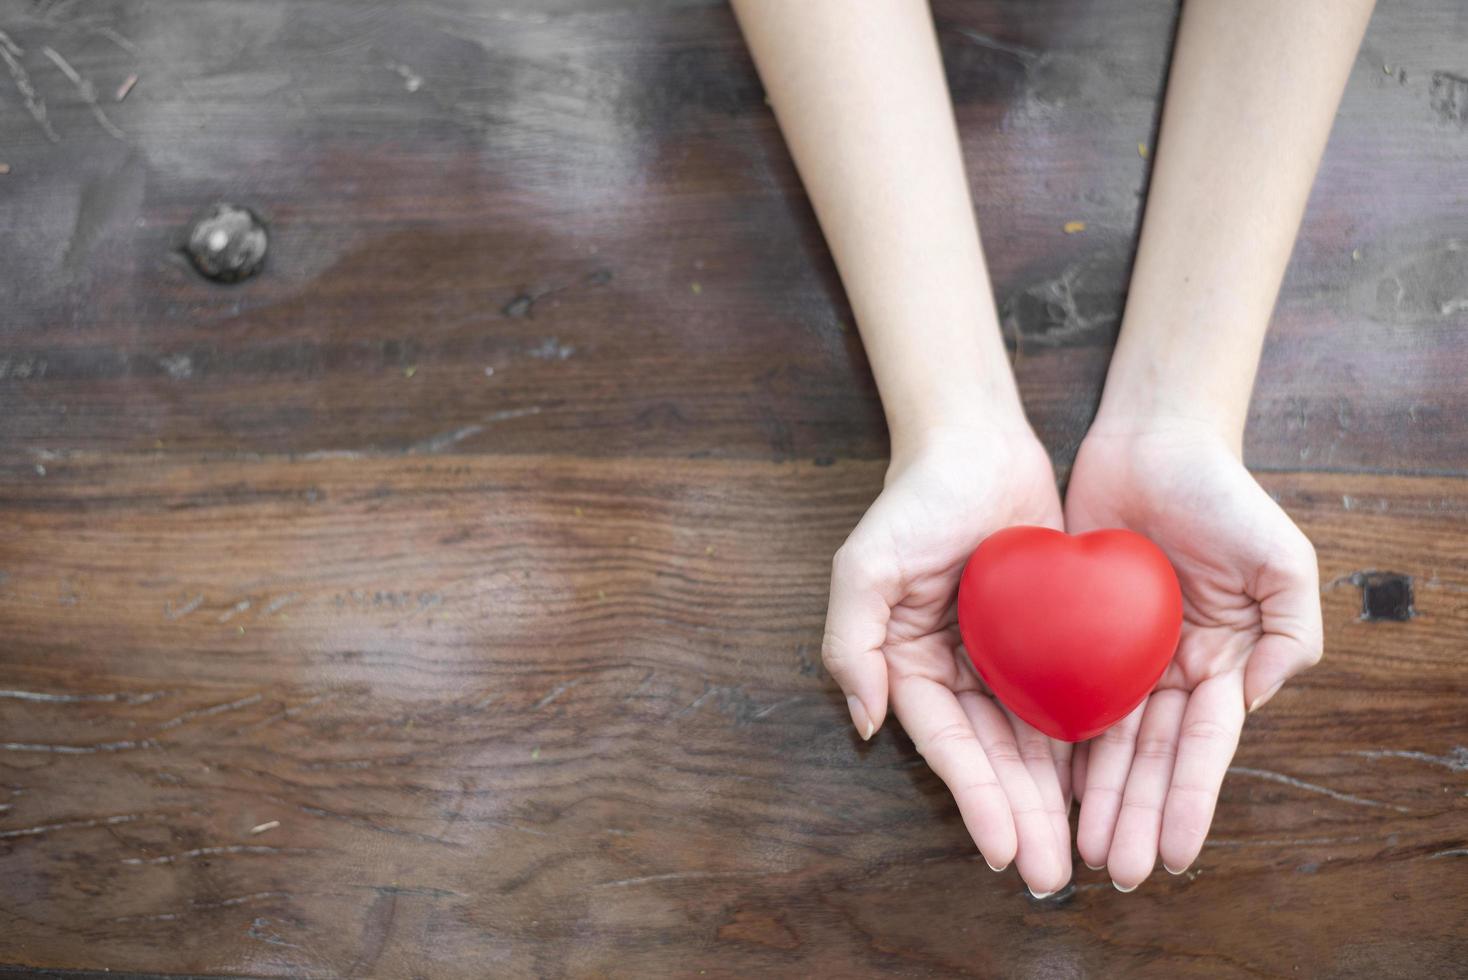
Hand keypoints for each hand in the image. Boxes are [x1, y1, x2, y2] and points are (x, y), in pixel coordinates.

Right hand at [825, 425, 1073, 895]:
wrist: (979, 442)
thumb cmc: (916, 499)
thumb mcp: (864, 564)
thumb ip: (851, 641)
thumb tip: (866, 722)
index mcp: (910, 665)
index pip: (946, 744)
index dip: (974, 798)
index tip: (1002, 850)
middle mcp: (957, 672)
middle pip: (993, 759)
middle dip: (1021, 820)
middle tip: (1050, 876)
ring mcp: (1006, 659)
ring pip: (1034, 743)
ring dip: (1053, 802)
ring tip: (1079, 857)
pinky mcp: (1051, 638)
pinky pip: (1070, 700)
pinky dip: (1083, 747)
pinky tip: (1106, 791)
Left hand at [1064, 420, 1321, 888]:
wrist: (1151, 441)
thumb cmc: (1222, 494)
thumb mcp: (1282, 558)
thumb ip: (1290, 630)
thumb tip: (1254, 699)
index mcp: (1221, 662)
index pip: (1202, 746)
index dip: (1187, 799)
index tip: (1172, 853)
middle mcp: (1170, 670)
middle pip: (1148, 757)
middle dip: (1134, 815)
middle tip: (1115, 869)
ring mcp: (1120, 655)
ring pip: (1103, 740)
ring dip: (1094, 797)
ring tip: (1076, 849)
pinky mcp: (1072, 632)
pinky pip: (1058, 693)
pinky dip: (1054, 742)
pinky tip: (1040, 788)